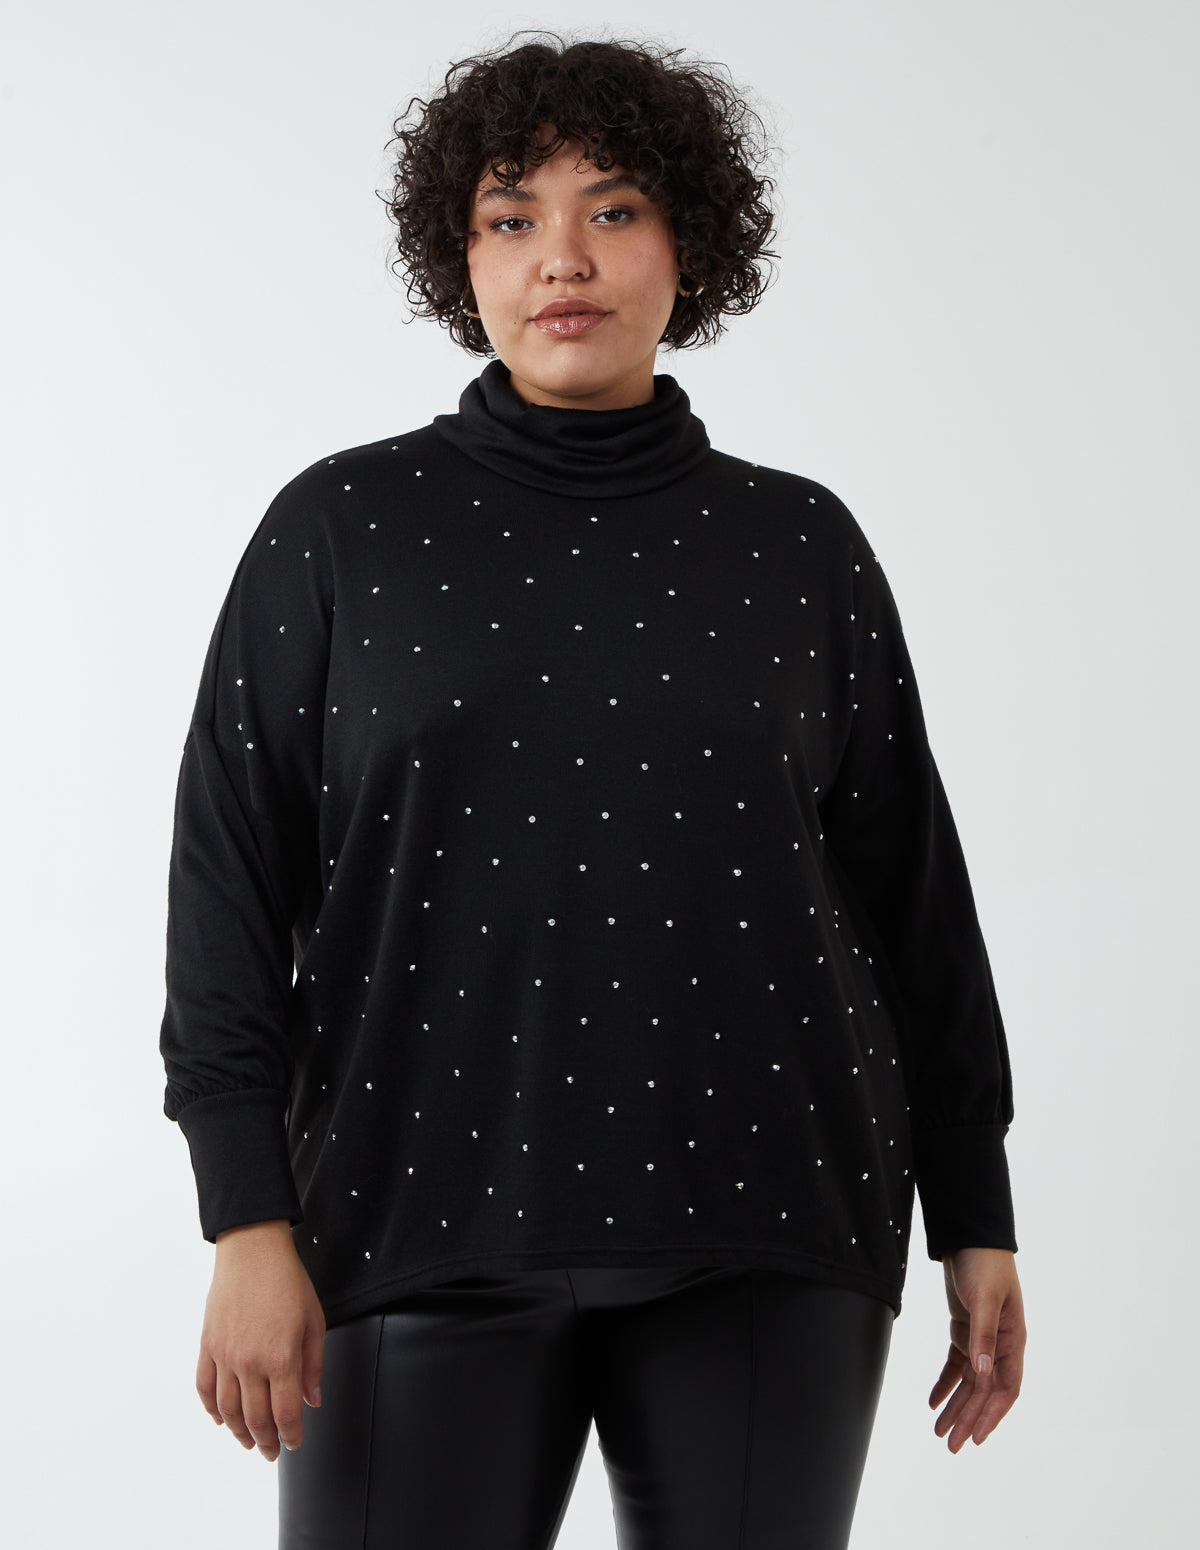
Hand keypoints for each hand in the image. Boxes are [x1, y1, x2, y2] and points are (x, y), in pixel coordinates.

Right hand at [196, 1219, 325, 1461]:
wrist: (252, 1251)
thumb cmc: (287, 1281)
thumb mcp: (314, 1320)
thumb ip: (313, 1365)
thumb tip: (313, 1399)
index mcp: (281, 1357)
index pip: (286, 1414)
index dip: (290, 1436)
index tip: (294, 1444)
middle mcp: (250, 1362)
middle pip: (256, 1419)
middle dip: (266, 1441)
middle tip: (271, 1451)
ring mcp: (225, 1355)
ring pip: (228, 1410)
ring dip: (238, 1432)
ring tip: (249, 1440)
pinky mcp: (207, 1346)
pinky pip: (205, 1388)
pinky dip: (211, 1409)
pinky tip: (220, 1418)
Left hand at [928, 1246, 1024, 1451]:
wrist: (969, 1236)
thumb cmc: (983, 1264)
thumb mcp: (984, 1299)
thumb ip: (982, 1335)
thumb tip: (983, 1373)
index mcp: (1012, 1340)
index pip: (1005, 1388)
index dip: (992, 1415)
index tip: (976, 1437)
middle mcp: (999, 1344)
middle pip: (985, 1391)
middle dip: (969, 1418)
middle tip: (951, 1445)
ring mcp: (981, 1338)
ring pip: (970, 1382)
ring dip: (956, 1406)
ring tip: (940, 1431)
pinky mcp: (964, 1329)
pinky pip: (956, 1365)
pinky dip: (946, 1383)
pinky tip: (934, 1401)